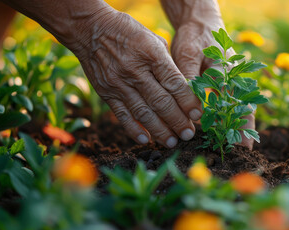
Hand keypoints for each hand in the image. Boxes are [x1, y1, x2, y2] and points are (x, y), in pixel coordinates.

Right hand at [69, 9, 202, 147]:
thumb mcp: (153, 39)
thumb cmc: (128, 32)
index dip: (188, 102)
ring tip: (172, 142)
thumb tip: (183, 88)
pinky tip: (145, 139)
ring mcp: (119, 83)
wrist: (90, 29)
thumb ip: (167, 63)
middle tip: (189, 134)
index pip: (174, 83)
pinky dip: (134, 129)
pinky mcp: (106, 92)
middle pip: (161, 102)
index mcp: (152, 54)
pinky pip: (122, 114)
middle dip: (177, 121)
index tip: (198, 115)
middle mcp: (136, 71)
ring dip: (159, 130)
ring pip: (143, 112)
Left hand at [170, 20, 254, 149]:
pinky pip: (230, 103)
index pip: (239, 106)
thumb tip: (195, 111)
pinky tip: (224, 130)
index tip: (242, 146)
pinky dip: (229, 117)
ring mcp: (231, 82)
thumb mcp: (187, 55)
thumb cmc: (193, 37)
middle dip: (245, 132)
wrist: (199, 21)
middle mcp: (234, 80)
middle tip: (244, 154)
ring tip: (239, 147)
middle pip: (244, 109)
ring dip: (239, 126)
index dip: (242, 127)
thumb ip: (191, 81)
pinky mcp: (223, 83)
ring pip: (239, 108)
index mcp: (228, 74)